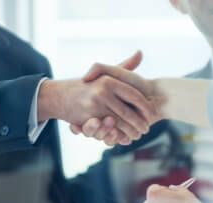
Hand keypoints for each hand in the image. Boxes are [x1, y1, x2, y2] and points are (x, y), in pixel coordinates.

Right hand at [38, 51, 156, 145]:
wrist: (58, 95)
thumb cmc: (87, 84)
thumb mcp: (105, 73)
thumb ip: (124, 66)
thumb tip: (140, 52)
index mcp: (109, 80)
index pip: (133, 95)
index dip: (145, 106)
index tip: (153, 113)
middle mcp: (102, 91)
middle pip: (128, 112)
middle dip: (139, 123)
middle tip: (146, 129)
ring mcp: (95, 105)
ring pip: (119, 124)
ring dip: (130, 132)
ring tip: (137, 135)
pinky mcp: (88, 118)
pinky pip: (106, 131)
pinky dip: (116, 136)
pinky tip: (124, 139)